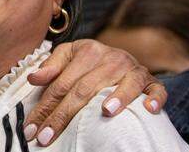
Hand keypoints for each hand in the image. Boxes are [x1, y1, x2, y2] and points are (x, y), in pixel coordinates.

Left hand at [22, 39, 166, 146]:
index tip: (32, 129)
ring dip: (117, 97)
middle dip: (63, 116)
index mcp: (87, 51)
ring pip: (125, 84)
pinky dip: (154, 98)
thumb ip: (51, 66)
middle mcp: (111, 59)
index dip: (45, 107)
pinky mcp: (150, 81)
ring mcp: (133, 69)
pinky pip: (156, 89)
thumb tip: (34, 79)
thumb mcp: (68, 56)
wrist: (121, 56)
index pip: (61, 83)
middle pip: (84, 89)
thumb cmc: (90, 62)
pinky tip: (148, 108)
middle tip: (47, 137)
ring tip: (106, 112)